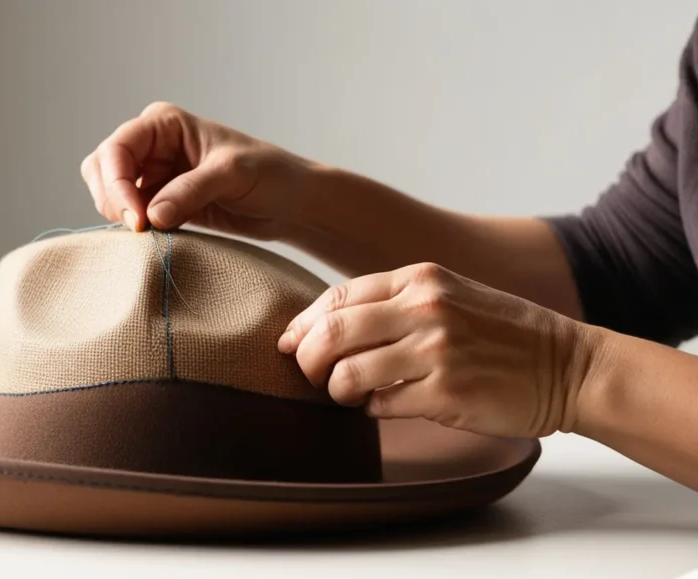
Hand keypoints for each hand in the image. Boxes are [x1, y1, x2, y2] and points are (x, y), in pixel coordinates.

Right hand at [80, 101, 316, 239]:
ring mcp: (154, 175)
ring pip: (110, 194)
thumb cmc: (270, 175)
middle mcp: (152, 145)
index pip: (117, 149)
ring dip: (120, 215)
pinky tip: (154, 239)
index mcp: (164, 123)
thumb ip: (190, 191)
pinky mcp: (160, 203)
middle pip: (102, 169)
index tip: (137, 219)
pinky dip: (133, 229)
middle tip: (139, 230)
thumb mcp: (232, 175)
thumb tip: (152, 216)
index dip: (116, 184)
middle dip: (112, 199)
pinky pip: (130, 215)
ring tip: (150, 234)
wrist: (290, 204)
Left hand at [277, 262, 596, 438]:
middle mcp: (424, 309)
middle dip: (307, 359)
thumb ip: (393, 302)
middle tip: (309, 375)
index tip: (291, 342)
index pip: (338, 297)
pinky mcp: (446, 393)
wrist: (568, 365)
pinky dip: (372, 409)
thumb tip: (324, 324)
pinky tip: (385, 405)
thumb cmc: (502, 333)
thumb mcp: (448, 294)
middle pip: (332, 334)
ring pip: (348, 373)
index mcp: (420, 278)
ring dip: (337, 390)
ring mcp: (435, 351)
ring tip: (350, 394)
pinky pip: (381, 405)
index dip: (304, 323)